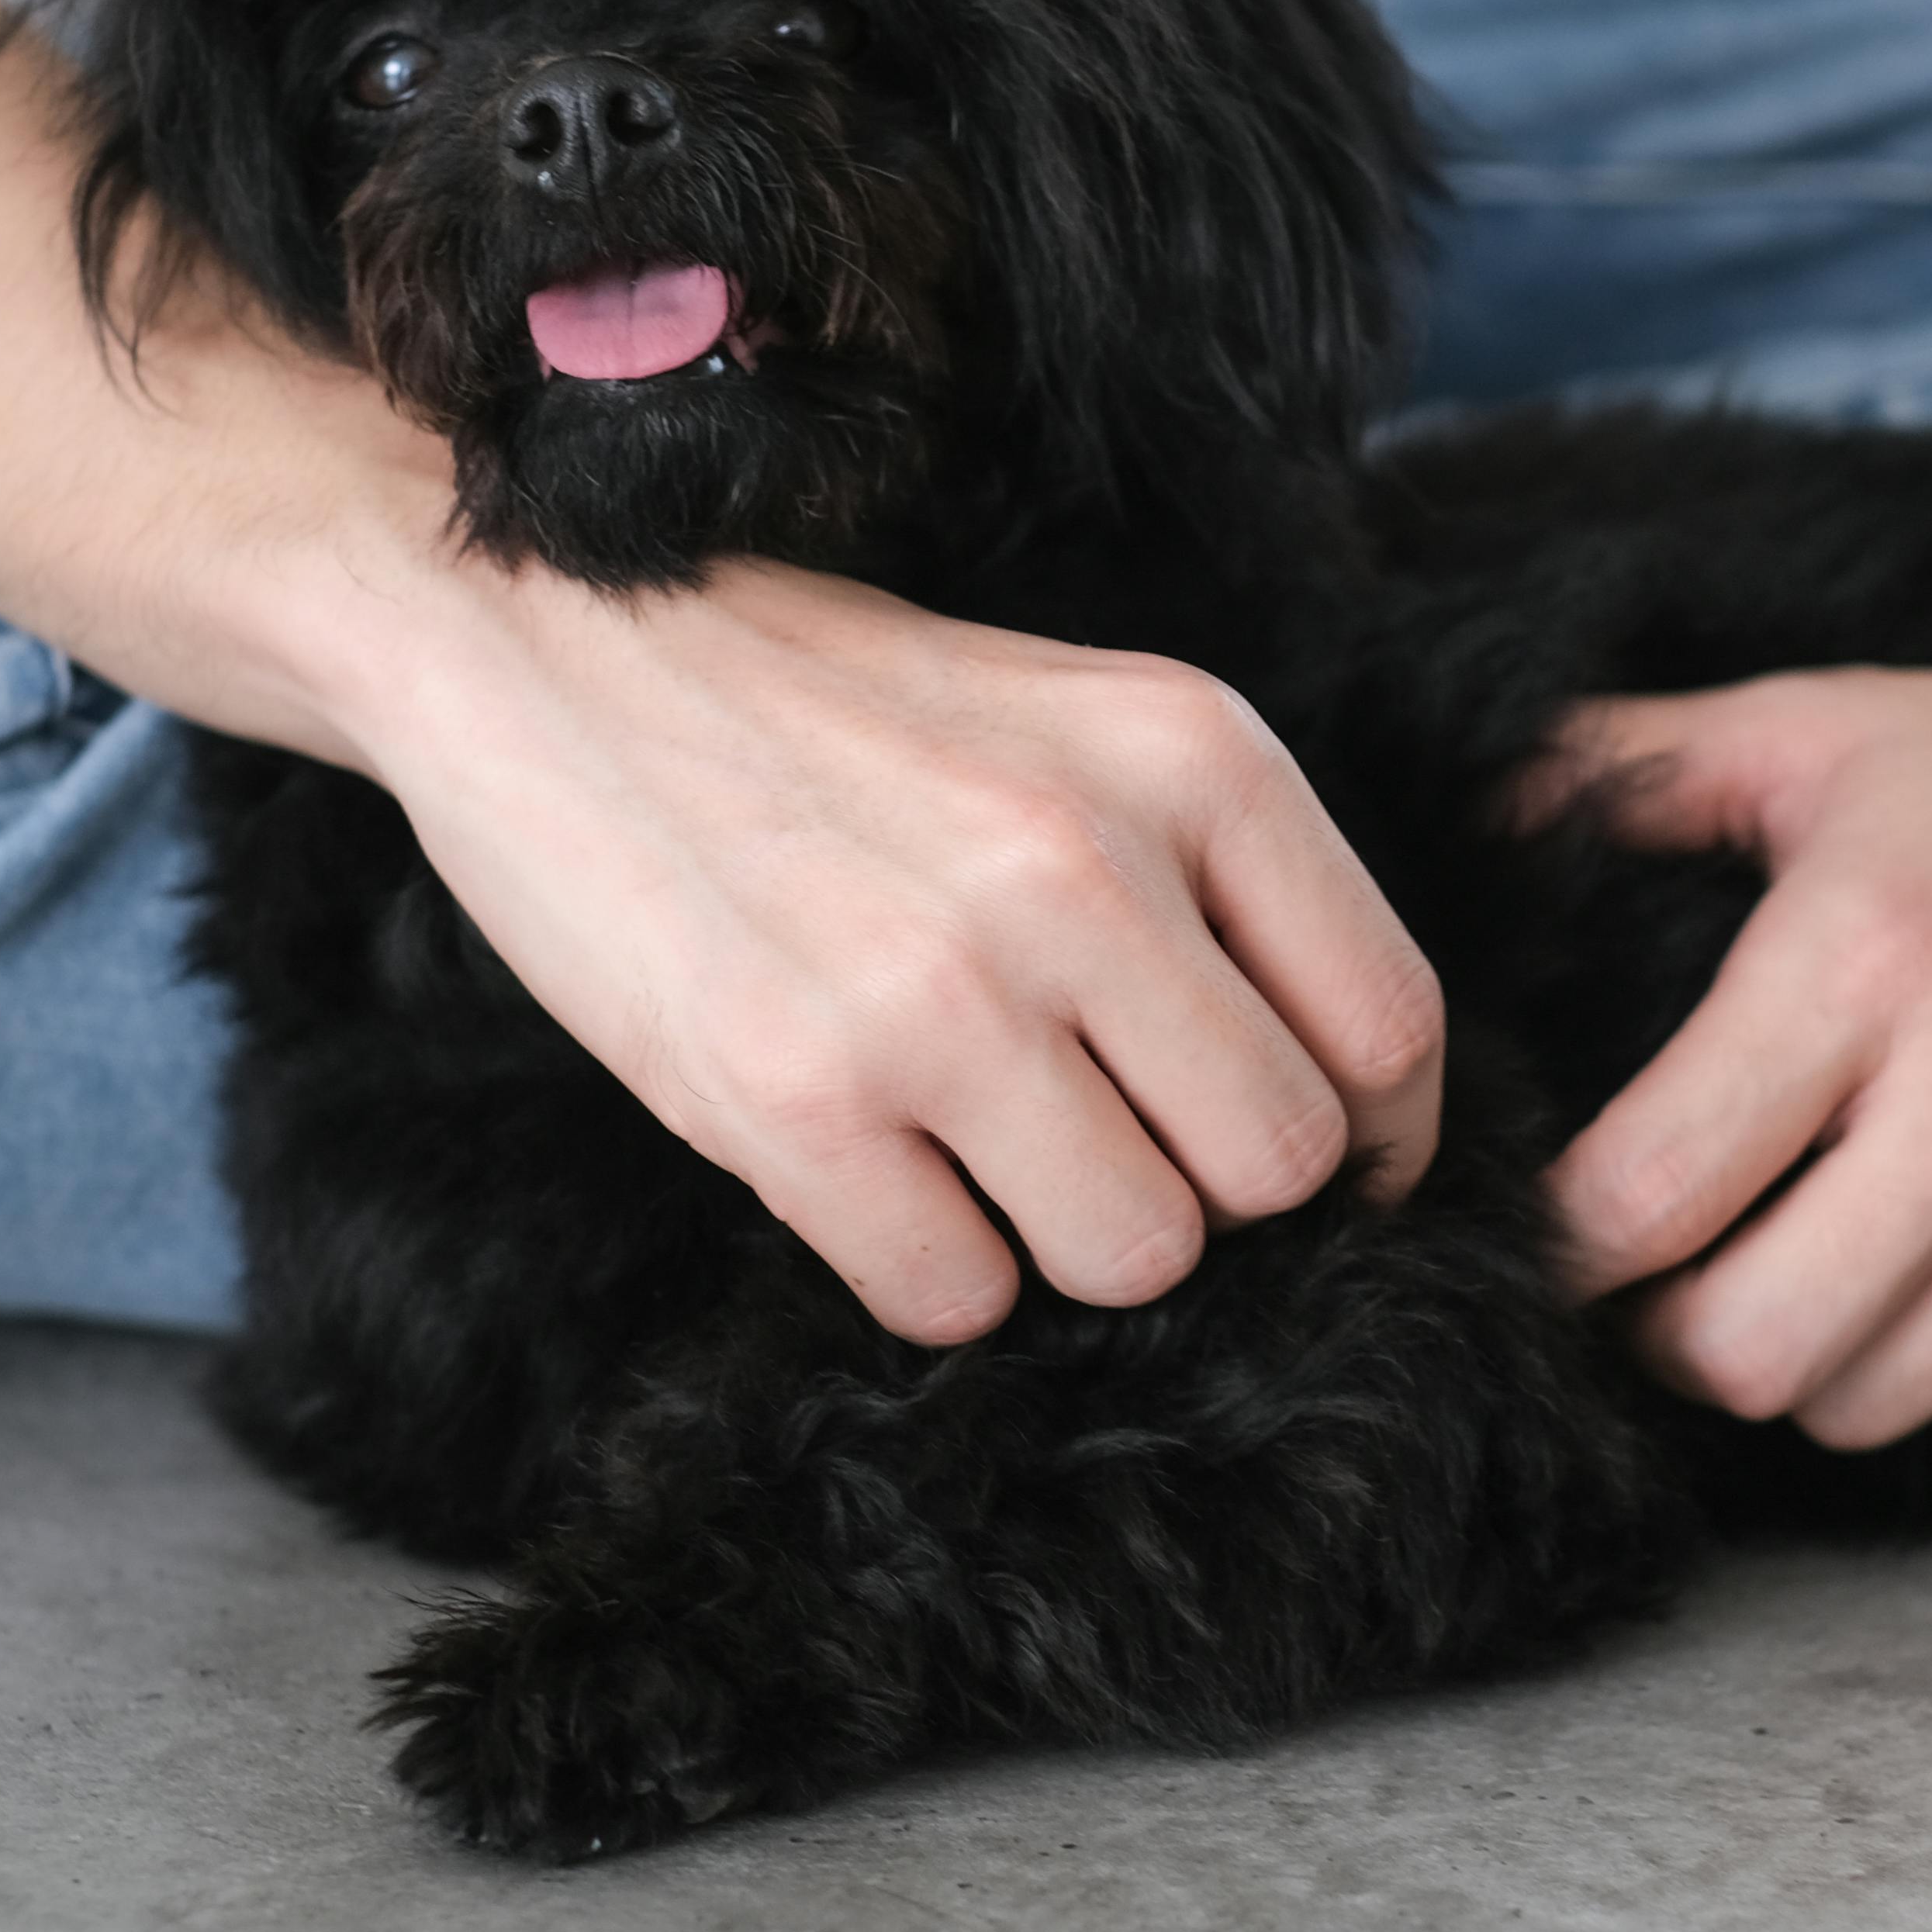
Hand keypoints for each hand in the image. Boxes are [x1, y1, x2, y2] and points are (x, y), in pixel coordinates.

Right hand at [340, 556, 1446, 1344]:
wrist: (540, 635)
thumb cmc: (828, 705)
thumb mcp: (1070, 722)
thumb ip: (1215, 880)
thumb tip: (1337, 1110)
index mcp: (1189, 755)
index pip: (1391, 1030)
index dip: (1370, 1137)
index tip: (1298, 1159)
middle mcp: (1086, 867)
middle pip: (1282, 1167)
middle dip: (1205, 1189)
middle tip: (1101, 1142)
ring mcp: (941, 989)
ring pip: (1137, 1254)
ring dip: (1064, 1242)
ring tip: (974, 1149)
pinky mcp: (792, 1095)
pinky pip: (956, 1296)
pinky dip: (923, 1267)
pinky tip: (866, 1166)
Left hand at [1542, 472, 1931, 1447]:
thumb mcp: (1810, 728)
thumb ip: (1619, 772)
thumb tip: (1461, 818)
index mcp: (1868, 957)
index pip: (1648, 1198)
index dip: (1563, 1245)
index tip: (1554, 1226)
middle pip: (1743, 1352)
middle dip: (1668, 1331)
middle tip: (1667, 1269)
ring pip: (1862, 1406)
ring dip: (1804, 1357)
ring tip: (1804, 1256)